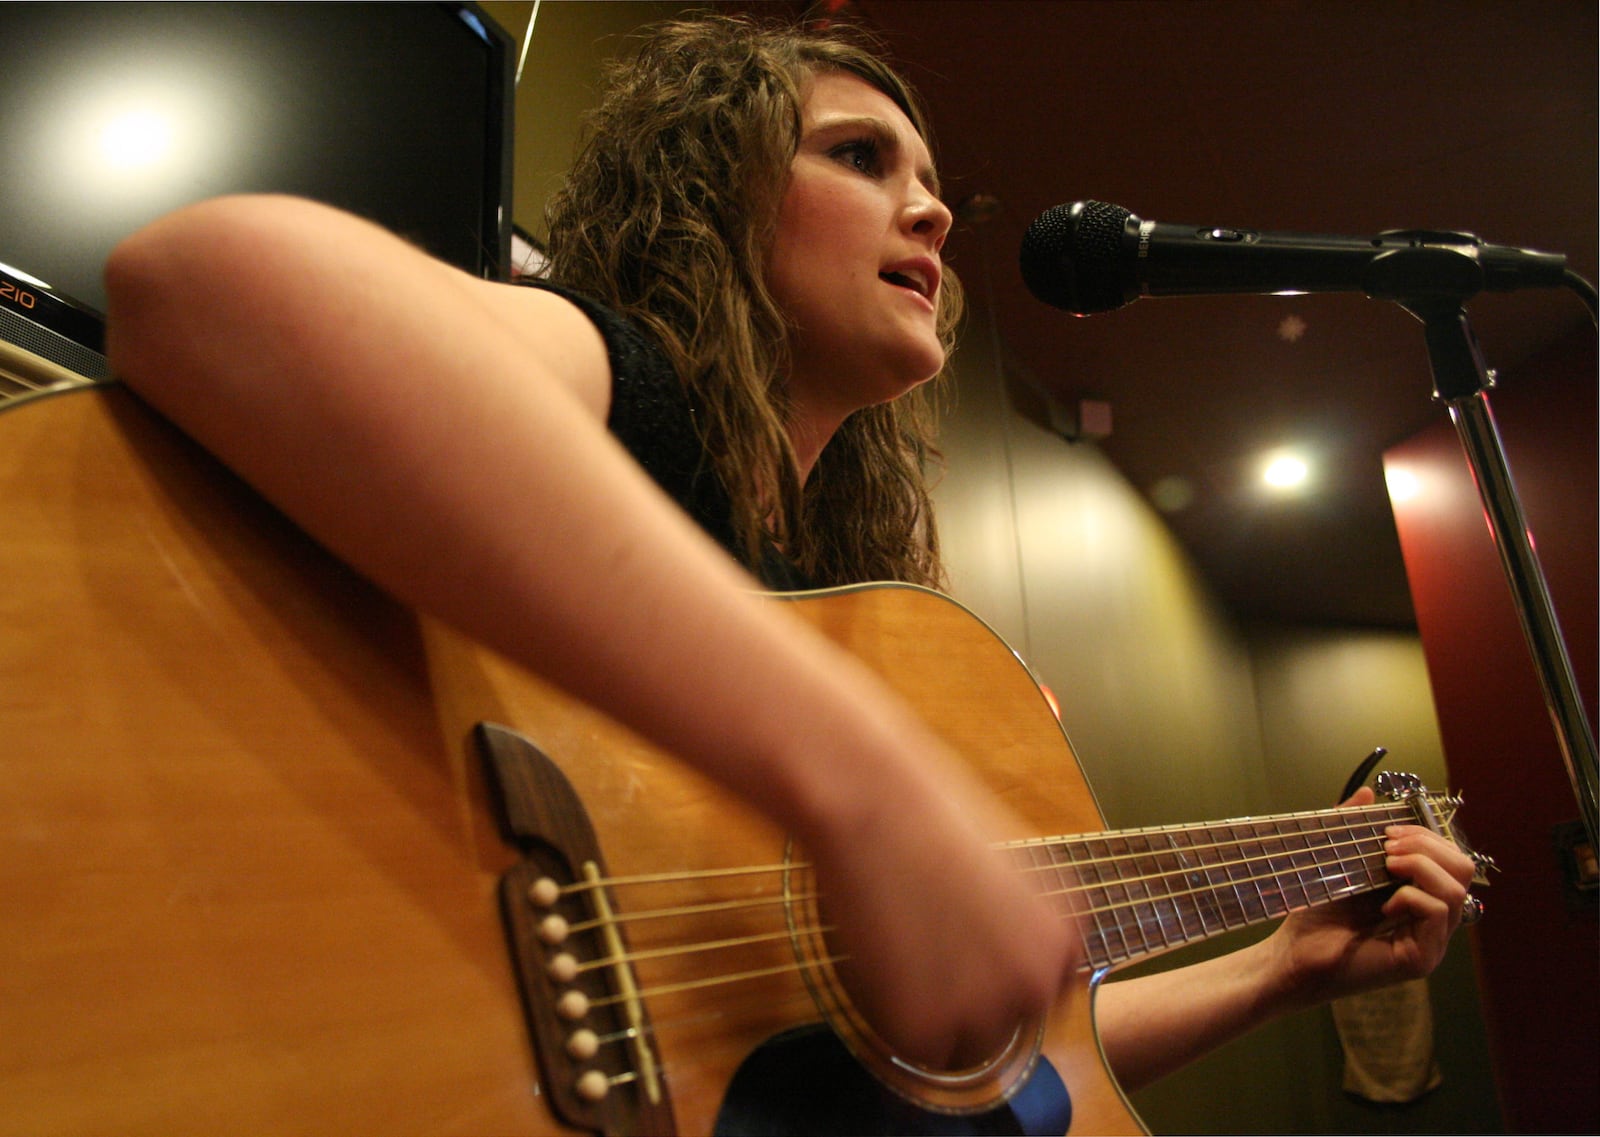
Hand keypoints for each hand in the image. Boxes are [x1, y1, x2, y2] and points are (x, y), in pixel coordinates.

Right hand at [805, 751, 1082, 1070]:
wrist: (875, 801)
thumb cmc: (929, 810)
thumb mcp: (1011, 862)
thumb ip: (1021, 917)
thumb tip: (1003, 955)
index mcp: (1064, 940)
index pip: (1039, 990)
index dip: (995, 970)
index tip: (962, 942)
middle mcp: (1039, 982)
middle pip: (1004, 1023)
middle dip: (966, 995)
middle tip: (923, 940)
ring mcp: (986, 1010)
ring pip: (961, 1043)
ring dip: (932, 1010)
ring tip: (903, 941)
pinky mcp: (929, 1028)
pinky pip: (916, 1047)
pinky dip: (895, 1014)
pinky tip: (885, 955)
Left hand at [1264, 787, 1476, 1008]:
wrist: (1292, 954)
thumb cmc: (1315, 914)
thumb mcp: (1339, 863)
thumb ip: (1353, 828)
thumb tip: (1368, 792)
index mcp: (1421, 896)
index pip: (1451, 858)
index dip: (1425, 836)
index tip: (1386, 830)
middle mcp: (1433, 920)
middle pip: (1463, 870)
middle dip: (1427, 846)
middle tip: (1387, 846)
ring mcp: (1431, 942)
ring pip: (1456, 890)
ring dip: (1420, 866)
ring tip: (1385, 866)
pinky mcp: (1421, 959)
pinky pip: (1437, 913)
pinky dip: (1410, 896)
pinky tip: (1383, 902)